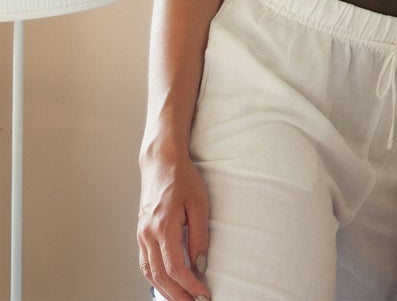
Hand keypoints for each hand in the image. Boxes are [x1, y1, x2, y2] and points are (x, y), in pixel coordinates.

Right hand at [138, 146, 210, 300]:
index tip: (203, 293)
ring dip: (165, 290)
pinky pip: (145, 263)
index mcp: (163, 226)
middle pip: (160, 276)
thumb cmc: (182, 178)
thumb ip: (199, 234)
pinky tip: (165, 284)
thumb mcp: (199, 202)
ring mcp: (141, 235)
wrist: (161, 163)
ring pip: (149, 273)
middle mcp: (148, 234)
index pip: (175, 267)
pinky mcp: (141, 234)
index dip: (189, 284)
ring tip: (181, 299)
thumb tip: (201, 263)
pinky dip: (154, 279)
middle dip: (177, 294)